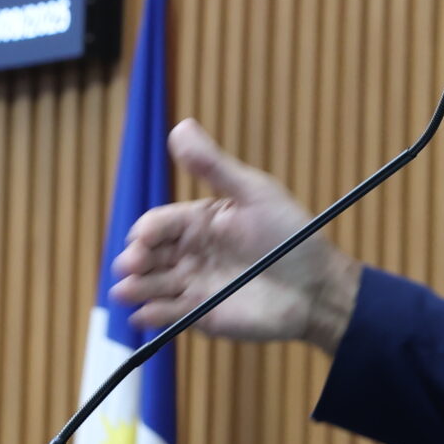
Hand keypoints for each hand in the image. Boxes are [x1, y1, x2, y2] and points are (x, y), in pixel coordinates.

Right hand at [110, 119, 361, 349]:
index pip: (158, 223)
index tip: (142, 237)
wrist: (318, 287)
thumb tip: (180, 126)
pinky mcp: (200, 315)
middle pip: (148, 254)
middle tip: (131, 264)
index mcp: (199, 221)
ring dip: (135, 288)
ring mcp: (194, 284)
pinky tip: (145, 315)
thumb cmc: (292, 236)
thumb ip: (214, 165)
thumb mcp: (254, 194)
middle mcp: (191, 252)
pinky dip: (152, 316)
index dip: (146, 230)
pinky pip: (167, 316)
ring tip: (125, 290)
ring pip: (151, 285)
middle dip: (134, 259)